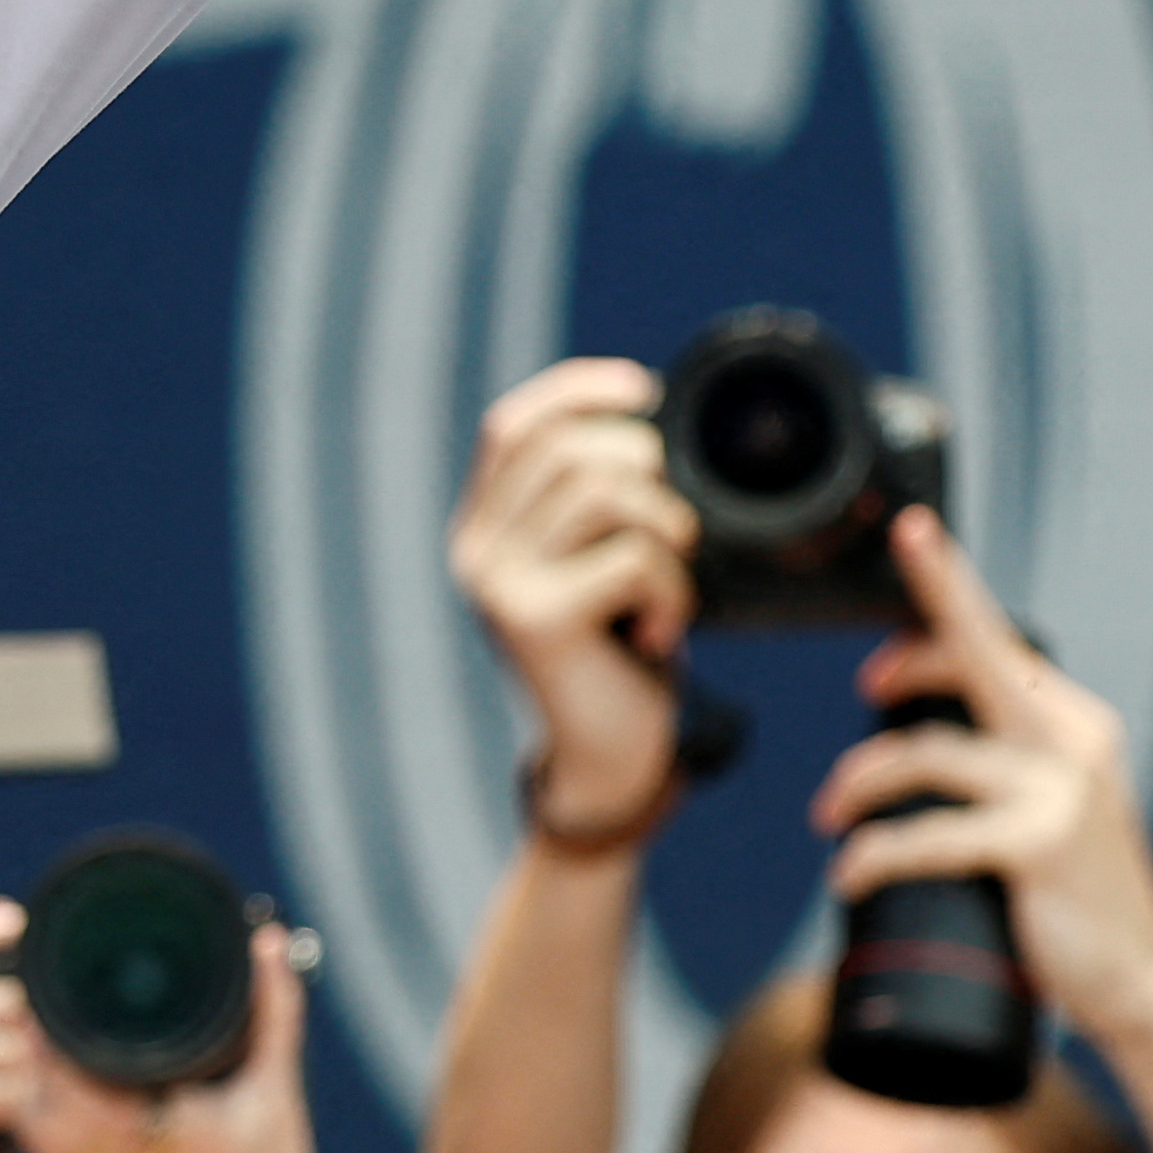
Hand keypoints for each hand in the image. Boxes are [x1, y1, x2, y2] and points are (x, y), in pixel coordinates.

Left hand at [13, 922, 335, 1152]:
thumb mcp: (275, 1095)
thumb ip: (272, 1011)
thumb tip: (268, 939)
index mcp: (125, 1122)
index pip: (51, 1034)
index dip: (57, 987)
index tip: (79, 953)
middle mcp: (80, 1144)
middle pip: (27, 1048)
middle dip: (45, 1004)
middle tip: (70, 961)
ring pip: (21, 1077)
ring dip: (38, 1041)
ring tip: (68, 996)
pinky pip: (30, 1108)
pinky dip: (42, 1076)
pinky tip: (66, 1049)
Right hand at [449, 359, 697, 846]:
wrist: (608, 764)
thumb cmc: (618, 657)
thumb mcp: (596, 566)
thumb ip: (594, 505)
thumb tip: (647, 422)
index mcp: (484, 526)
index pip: (513, 424)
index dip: (578, 390)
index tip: (646, 389)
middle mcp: (476, 549)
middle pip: (568, 448)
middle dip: (647, 469)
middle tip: (677, 535)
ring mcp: (500, 583)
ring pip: (606, 493)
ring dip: (670, 532)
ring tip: (671, 587)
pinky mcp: (538, 620)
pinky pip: (634, 558)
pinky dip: (674, 591)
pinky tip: (661, 635)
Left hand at [810, 506, 1152, 1053]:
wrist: (1140, 982)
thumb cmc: (1074, 893)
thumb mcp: (1044, 810)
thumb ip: (1000, 761)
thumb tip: (908, 730)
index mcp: (1071, 723)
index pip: (996, 642)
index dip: (946, 588)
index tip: (910, 537)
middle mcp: (1072, 739)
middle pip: (974, 655)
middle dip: (916, 621)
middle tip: (863, 673)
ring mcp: (1060, 789)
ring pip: (923, 754)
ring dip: (859, 783)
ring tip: (830, 816)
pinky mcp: (1040, 842)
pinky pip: (926, 834)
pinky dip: (873, 853)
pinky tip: (849, 873)